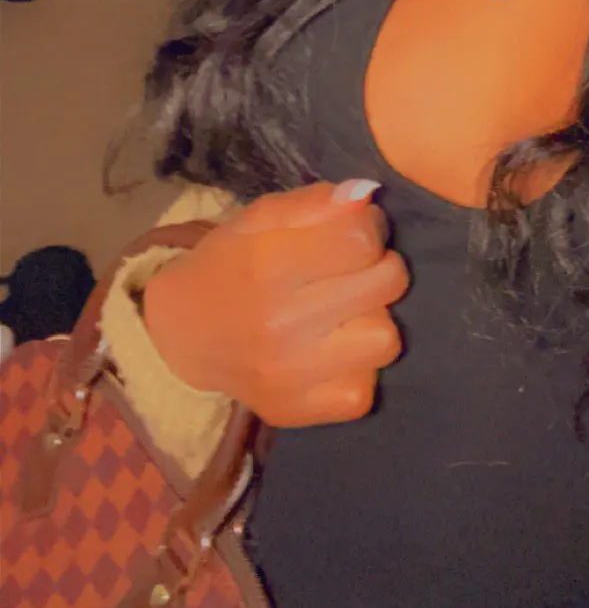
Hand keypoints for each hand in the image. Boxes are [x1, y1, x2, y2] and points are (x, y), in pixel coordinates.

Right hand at [142, 180, 408, 426]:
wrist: (181, 336)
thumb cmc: (229, 265)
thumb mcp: (259, 218)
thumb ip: (314, 202)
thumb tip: (366, 196)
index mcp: (268, 264)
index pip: (361, 239)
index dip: (369, 227)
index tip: (354, 233)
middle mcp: (281, 323)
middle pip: (388, 284)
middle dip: (380, 268)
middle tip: (355, 271)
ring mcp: (290, 375)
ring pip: (386, 340)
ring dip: (373, 321)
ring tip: (346, 314)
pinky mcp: (297, 411)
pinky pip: (364, 392)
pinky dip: (356, 369)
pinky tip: (333, 353)